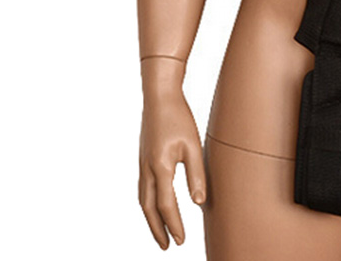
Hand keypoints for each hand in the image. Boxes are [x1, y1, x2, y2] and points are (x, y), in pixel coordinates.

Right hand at [138, 88, 206, 248]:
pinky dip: (148, 202)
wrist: (159, 95)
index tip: (181, 240)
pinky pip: (142, 188)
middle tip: (166, 246)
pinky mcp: (142, 157)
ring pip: (143, 199)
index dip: (174, 224)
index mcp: (160, 167)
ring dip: (151, 218)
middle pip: (149, 208)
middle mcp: (147, 168)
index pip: (167, 205)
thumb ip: (196, 174)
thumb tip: (198, 202)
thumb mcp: (193, 145)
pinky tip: (155, 204)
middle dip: (157, 229)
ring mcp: (142, 163)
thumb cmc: (178, 117)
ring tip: (160, 231)